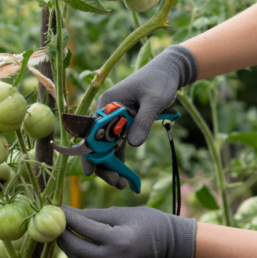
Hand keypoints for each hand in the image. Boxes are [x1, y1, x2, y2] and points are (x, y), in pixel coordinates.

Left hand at [57, 205, 196, 257]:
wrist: (168, 244)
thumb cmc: (145, 221)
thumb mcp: (119, 212)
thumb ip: (91, 215)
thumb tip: (66, 212)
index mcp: (118, 240)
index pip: (84, 228)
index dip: (67, 218)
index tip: (56, 208)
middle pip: (76, 248)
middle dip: (61, 235)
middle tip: (52, 222)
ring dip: (66, 247)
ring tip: (59, 232)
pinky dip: (78, 256)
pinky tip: (72, 244)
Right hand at [87, 44, 197, 188]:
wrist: (169, 71)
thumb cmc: (160, 81)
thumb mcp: (154, 100)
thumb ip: (143, 121)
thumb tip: (133, 145)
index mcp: (107, 103)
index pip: (92, 131)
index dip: (89, 153)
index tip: (90, 172)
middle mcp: (106, 112)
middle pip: (97, 143)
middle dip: (103, 165)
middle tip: (115, 183)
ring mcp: (113, 120)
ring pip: (106, 147)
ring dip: (111, 165)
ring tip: (121, 185)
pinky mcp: (123, 124)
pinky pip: (117, 145)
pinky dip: (120, 159)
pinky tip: (125, 175)